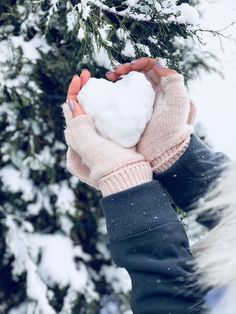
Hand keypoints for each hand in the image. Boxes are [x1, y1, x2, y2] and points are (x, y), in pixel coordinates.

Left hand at [63, 71, 151, 195]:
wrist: (129, 179)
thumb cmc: (108, 166)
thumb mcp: (89, 147)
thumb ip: (79, 127)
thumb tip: (71, 103)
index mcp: (76, 140)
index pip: (70, 110)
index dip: (73, 91)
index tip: (80, 77)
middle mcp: (85, 139)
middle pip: (80, 110)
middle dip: (82, 91)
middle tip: (88, 75)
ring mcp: (99, 138)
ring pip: (94, 112)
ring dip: (95, 96)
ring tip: (100, 83)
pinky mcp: (113, 139)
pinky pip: (108, 118)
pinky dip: (108, 106)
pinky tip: (114, 98)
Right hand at [106, 57, 195, 172]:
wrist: (163, 156)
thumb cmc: (171, 131)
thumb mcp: (178, 105)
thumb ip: (174, 82)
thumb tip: (158, 64)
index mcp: (165, 89)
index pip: (152, 67)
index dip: (139, 63)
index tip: (128, 68)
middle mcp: (154, 95)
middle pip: (138, 74)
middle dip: (125, 69)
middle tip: (113, 73)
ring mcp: (143, 105)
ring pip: (129, 85)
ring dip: (118, 78)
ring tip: (108, 78)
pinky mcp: (133, 116)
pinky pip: (123, 99)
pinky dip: (115, 93)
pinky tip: (108, 93)